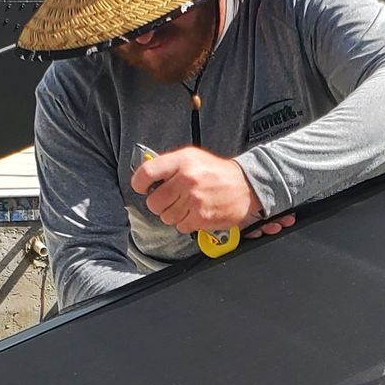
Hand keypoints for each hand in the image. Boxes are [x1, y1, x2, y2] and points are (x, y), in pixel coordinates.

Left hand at [131, 146, 261, 235]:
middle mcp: (187, 179)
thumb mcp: (192, 158)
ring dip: (174, 214)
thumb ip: (168, 165)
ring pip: (166, 217)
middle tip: (170, 200)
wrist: (245, 185)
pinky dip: (186, 223)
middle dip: (159, 204)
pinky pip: (180, 226)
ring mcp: (194, 200)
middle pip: (153, 201)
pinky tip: (196, 213)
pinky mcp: (202, 217)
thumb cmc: (217, 172)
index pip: (147, 172)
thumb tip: (145, 177)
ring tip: (187, 205)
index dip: (138, 182)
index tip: (140, 187)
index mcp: (182, 161)